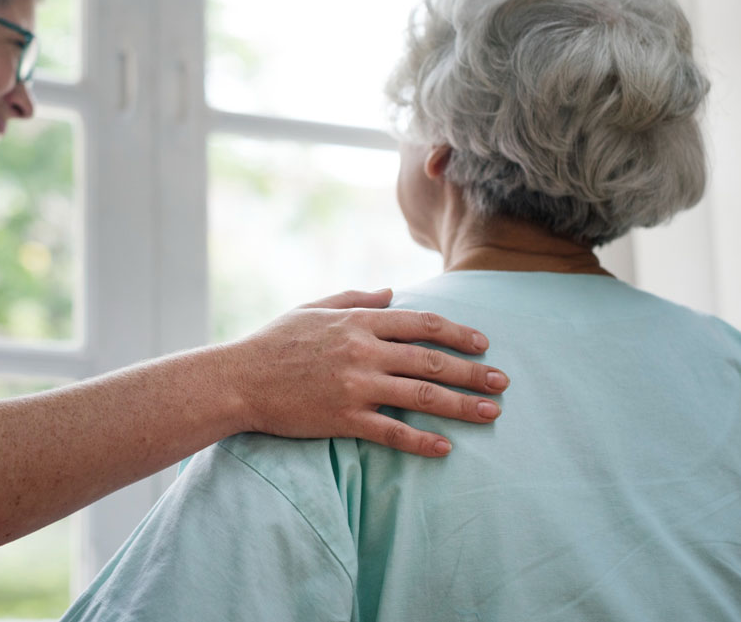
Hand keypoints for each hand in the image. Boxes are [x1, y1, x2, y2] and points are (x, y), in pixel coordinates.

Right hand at [232, 288, 507, 456]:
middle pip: (431, 360)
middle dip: (472, 371)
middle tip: (502, 382)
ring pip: (421, 395)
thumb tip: (392, 292)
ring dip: (462, 405)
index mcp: (358, 321)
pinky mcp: (344, 418)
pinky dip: (421, 441)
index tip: (482, 343)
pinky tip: (445, 448)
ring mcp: (355, 385)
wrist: (238, 379)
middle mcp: (363, 351)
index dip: (458, 332)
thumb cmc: (273, 342)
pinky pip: (392, 431)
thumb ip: (355, 298)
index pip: (422, 324)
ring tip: (491, 412)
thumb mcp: (313, 308)